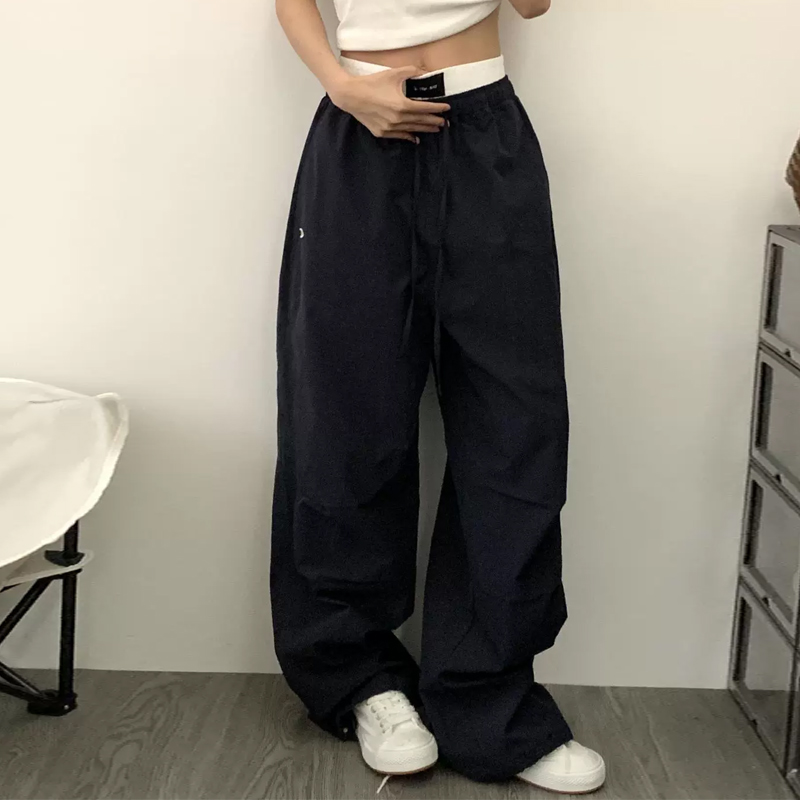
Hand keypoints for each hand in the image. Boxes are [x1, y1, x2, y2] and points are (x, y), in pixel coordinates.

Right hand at [328, 65, 450, 142]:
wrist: (350, 96)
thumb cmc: (371, 83)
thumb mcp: (392, 74)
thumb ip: (411, 71)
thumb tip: (424, 71)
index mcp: (402, 105)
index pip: (425, 108)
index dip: (437, 109)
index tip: (447, 109)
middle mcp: (397, 119)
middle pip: (420, 121)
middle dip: (434, 121)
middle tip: (444, 123)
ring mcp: (389, 128)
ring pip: (411, 130)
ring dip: (424, 130)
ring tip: (434, 129)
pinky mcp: (381, 132)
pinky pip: (399, 136)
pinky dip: (409, 137)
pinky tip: (416, 138)